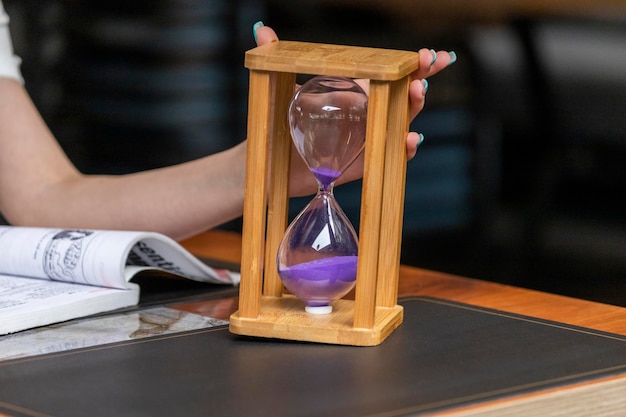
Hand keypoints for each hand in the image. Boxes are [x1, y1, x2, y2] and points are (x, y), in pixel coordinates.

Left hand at [253, 22, 455, 195]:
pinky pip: (389, 156)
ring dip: (414, 107)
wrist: (269, 159)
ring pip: (400, 123)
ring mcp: (367, 140)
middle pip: (404, 97)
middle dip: (420, 80)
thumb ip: (275, 57)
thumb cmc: (280, 122)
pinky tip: (410, 137)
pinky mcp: (362, 164)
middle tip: (426, 67)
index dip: (414, 65)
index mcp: (356, 94)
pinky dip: (404, 148)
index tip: (430, 55)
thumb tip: (262, 30)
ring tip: (418, 91)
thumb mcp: (281, 89)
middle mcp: (367, 115)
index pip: (392, 75)